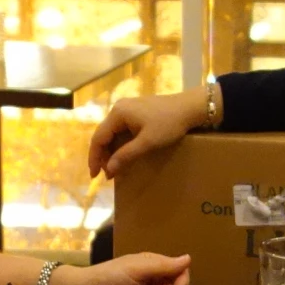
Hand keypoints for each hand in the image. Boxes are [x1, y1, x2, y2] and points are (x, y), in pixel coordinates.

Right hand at [88, 91, 207, 178]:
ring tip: (116, 168)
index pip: (98, 138)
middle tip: (108, 175)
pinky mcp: (136, 112)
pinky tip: (125, 155)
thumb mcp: (148, 142)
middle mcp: (118, 108)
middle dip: (104, 156)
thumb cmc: (169, 124)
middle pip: (104, 135)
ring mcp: (127, 109)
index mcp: (118, 113)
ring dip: (112, 151)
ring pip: (113, 133)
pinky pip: (121, 130)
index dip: (95, 158)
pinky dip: (121, 144)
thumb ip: (126, 155)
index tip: (94, 176)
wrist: (190, 108)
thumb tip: (109, 170)